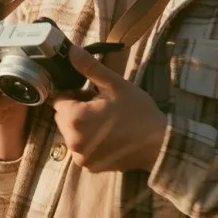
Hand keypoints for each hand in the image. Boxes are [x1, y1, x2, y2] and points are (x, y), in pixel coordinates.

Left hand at [52, 43, 169, 172]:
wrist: (159, 144)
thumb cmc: (138, 112)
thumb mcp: (115, 85)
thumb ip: (89, 68)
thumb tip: (70, 50)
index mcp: (75, 119)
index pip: (59, 99)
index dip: (74, 93)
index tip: (92, 93)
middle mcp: (73, 141)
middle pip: (62, 117)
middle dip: (76, 109)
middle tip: (101, 106)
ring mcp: (81, 157)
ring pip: (70, 132)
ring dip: (81, 125)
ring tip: (106, 121)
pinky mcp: (90, 166)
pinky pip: (80, 148)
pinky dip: (89, 141)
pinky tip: (108, 136)